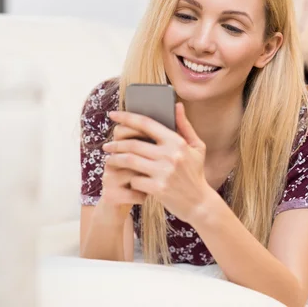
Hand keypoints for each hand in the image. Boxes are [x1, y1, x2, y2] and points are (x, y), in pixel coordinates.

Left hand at [102, 103, 211, 223]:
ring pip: (129, 161)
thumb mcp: (196, 147)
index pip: (146, 124)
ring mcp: (164, 172)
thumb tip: (177, 105)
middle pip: (133, 144)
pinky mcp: (158, 189)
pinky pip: (134, 179)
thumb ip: (184, 126)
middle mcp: (170, 155)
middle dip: (116, 144)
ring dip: (116, 160)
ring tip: (110, 160)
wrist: (199, 203)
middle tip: (107, 145)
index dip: (127, 117)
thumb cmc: (196, 172)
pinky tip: (125, 178)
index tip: (113, 115)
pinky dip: (128, 178)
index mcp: (177, 142)